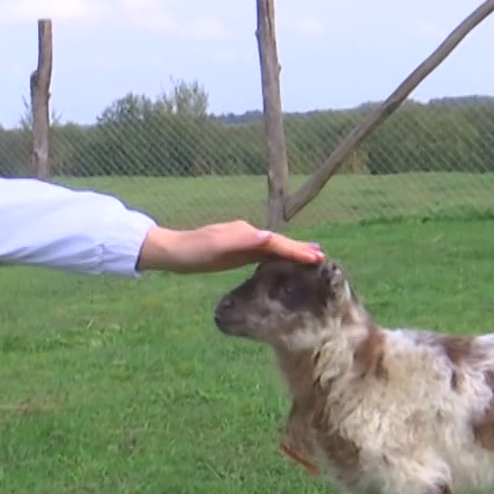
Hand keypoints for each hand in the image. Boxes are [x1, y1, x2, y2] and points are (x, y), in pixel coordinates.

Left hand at [134, 221, 324, 273]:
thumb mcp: (218, 247)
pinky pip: (263, 252)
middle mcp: (247, 234)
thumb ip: (244, 241)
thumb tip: (269, 236)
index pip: (277, 242)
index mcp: (246, 233)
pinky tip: (281, 260)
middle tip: (322, 256)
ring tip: (310, 256)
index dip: (297, 250)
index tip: (317, 257)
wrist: (172, 252)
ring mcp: (242, 241)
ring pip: (273, 247)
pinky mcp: (236, 250)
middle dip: (299, 249)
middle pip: (278, 242)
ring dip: (291, 251)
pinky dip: (277, 255)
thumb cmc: (194, 252)